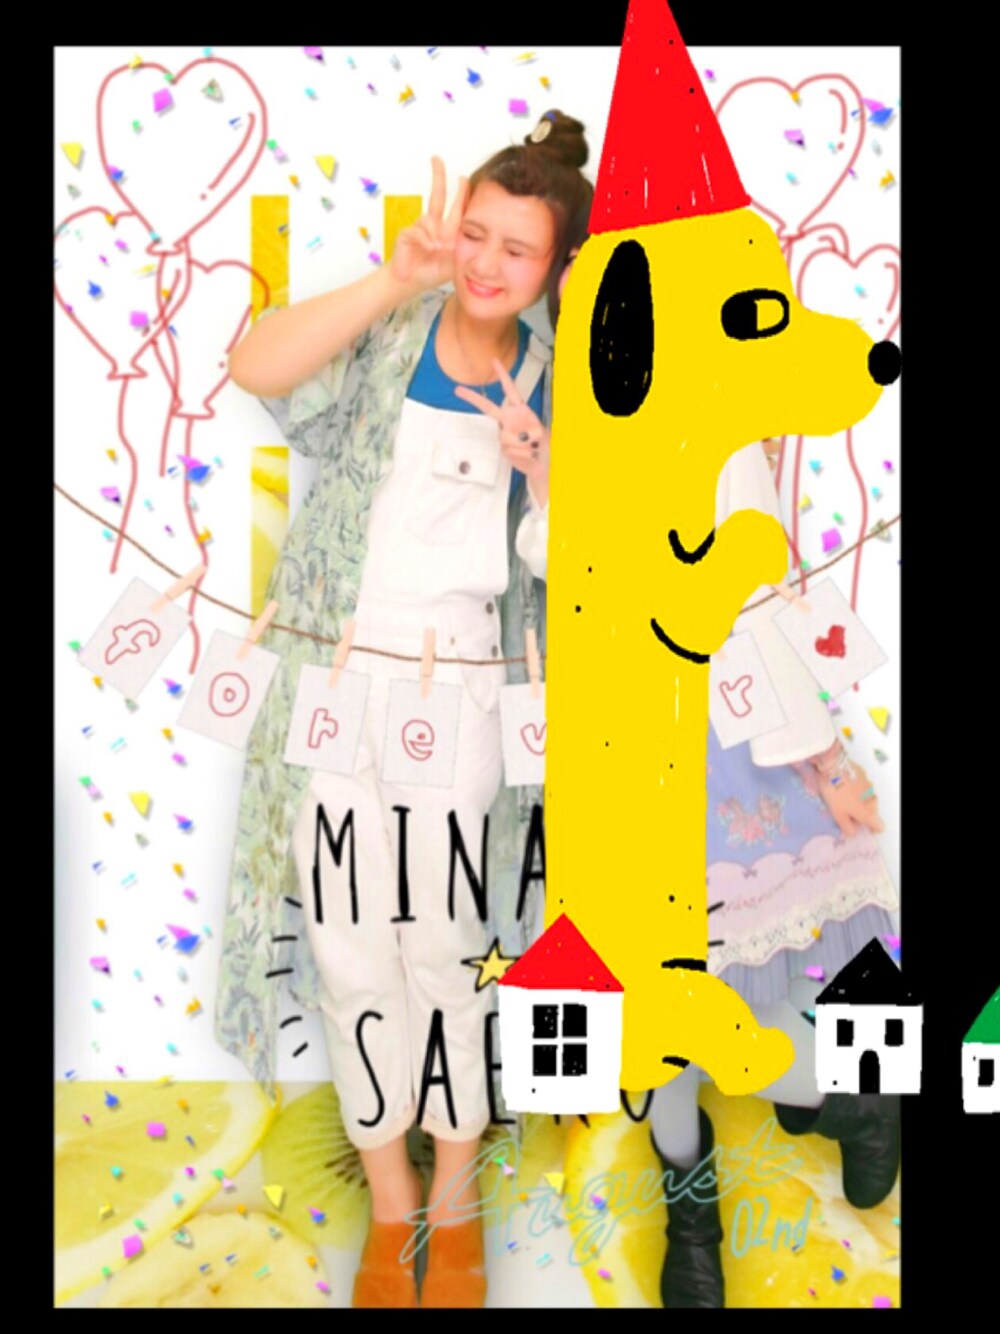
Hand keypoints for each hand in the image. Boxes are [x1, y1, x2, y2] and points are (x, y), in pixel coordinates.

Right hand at [389, 156, 467, 292]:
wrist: (411, 283)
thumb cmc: (433, 272)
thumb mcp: (454, 260)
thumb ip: (458, 246)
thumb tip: (454, 234)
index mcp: (446, 230)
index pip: (455, 209)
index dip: (460, 194)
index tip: (464, 178)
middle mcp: (433, 225)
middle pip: (437, 196)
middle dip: (438, 177)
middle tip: (436, 158)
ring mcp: (419, 228)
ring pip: (429, 218)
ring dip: (435, 233)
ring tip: (437, 248)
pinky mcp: (407, 233)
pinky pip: (418, 230)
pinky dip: (425, 239)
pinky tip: (430, 248)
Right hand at [454, 358, 550, 500]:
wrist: (543, 463)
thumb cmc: (545, 443)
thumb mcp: (543, 433)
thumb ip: (534, 432)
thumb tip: (523, 436)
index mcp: (520, 410)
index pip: (510, 390)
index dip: (503, 375)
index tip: (493, 361)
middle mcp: (509, 420)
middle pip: (488, 408)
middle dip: (473, 398)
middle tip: (457, 390)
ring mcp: (505, 434)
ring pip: (506, 436)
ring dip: (522, 444)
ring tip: (532, 447)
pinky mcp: (504, 449)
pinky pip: (510, 449)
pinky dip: (522, 453)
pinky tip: (528, 454)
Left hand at [815, 760, 883, 837]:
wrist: (834, 764)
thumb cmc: (836, 792)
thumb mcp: (837, 814)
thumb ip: (847, 827)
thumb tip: (853, 833)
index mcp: (868, 812)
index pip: (879, 826)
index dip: (872, 829)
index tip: (861, 828)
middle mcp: (873, 799)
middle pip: (872, 812)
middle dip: (862, 814)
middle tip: (846, 812)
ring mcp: (870, 786)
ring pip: (867, 799)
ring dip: (859, 801)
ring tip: (842, 797)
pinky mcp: (864, 775)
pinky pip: (863, 787)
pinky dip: (856, 789)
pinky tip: (843, 785)